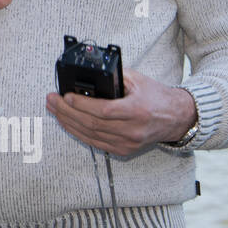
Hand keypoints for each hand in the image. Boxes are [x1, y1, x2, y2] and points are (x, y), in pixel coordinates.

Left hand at [45, 68, 197, 155]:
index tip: (65, 96)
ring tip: (53, 110)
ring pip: (90, 135)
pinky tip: (67, 122)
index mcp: (138, 110)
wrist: (177, 118)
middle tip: (51, 101)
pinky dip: (78, 133)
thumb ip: (114, 78)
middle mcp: (133, 130)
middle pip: (92, 124)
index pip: (104, 111)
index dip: (82, 105)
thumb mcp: (138, 80)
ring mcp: (127, 143)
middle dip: (66, 112)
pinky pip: (95, 143)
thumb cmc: (156, 96)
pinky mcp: (123, 150)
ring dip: (68, 122)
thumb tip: (87, 76)